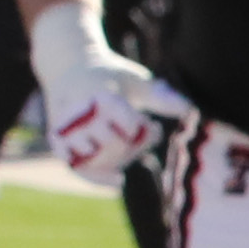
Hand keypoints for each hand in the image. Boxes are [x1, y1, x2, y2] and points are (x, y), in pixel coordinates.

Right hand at [26, 0, 165, 178]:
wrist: (67, 67)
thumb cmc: (109, 74)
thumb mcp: (136, 79)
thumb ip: (161, 96)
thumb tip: (191, 109)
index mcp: (102, 94)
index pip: (128, 124)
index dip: (143, 130)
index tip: (150, 126)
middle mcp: (81, 112)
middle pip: (112, 144)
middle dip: (132, 146)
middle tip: (140, 138)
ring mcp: (67, 129)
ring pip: (95, 159)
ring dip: (117, 161)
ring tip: (127, 152)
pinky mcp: (58, 141)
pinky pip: (78, 168)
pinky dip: (98, 178)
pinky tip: (119, 181)